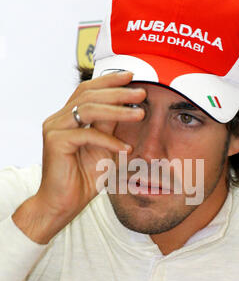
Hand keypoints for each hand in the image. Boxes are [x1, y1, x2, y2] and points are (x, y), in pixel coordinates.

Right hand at [12, 71, 145, 242]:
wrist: (63, 204)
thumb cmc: (82, 179)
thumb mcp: (103, 149)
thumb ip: (110, 128)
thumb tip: (129, 107)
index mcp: (67, 117)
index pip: (87, 90)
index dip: (108, 81)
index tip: (131, 76)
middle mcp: (58, 119)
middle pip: (89, 95)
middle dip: (118, 93)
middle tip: (141, 93)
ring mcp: (54, 128)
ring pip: (89, 110)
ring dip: (118, 111)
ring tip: (140, 114)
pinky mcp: (55, 142)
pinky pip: (88, 135)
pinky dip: (110, 142)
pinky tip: (126, 149)